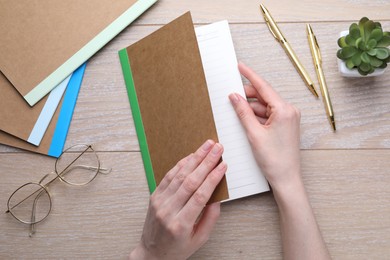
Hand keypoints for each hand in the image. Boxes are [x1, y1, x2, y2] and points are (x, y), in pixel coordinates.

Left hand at [129, 140, 226, 259]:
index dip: (213, 178)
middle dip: (206, 161)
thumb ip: (211, 217)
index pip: (200, 195)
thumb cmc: (177, 249)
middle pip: (190, 181)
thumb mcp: (200, 239)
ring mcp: (159, 202)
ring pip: (179, 175)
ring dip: (194, 158)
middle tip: (217, 148)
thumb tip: (217, 195)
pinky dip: (181, 164)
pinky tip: (191, 156)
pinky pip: (168, 176)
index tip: (223, 165)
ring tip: (206, 146)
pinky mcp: (154, 196)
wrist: (151, 254)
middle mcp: (168, 211)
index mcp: (181, 224)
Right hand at [229, 62, 301, 191]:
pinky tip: (246, 120)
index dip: (249, 75)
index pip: (263, 87)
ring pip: (264, 106)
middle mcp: (289, 111)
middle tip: (231, 96)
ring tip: (236, 112)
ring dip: (251, 108)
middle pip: (264, 96)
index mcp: (285, 110)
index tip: (241, 66)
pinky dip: (257, 116)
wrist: (286, 178)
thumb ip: (243, 112)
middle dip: (247, 96)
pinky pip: (268, 115)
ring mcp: (288, 118)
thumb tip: (234, 97)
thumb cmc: (274, 160)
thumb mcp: (254, 133)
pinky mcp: (285, 125)